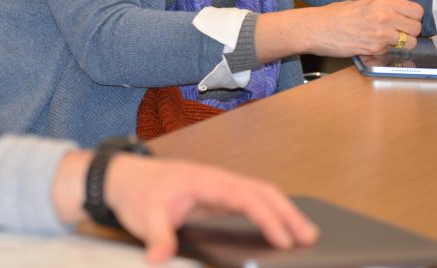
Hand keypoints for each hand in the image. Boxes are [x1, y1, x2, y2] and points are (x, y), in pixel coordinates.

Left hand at [104, 154, 318, 262]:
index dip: (267, 219)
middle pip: (263, 191)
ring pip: (261, 193)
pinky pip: (251, 200)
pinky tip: (282, 229)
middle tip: (311, 238)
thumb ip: (158, 238)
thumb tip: (159, 260)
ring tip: (307, 236)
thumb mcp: (144, 218)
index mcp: (205, 181)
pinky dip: (271, 211)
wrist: (125, 177)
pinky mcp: (218, 195)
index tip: (284, 241)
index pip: (245, 197)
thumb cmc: (138, 193)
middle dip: (289, 213)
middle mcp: (218, 179)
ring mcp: (220, 186)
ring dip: (284, 211)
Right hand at [259, 0, 424, 58]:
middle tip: (397, 34)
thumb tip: (399, 16)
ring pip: (409, 43)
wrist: (316, 28)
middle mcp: (385, 15)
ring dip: (399, 45)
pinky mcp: (374, 48)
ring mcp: (381, 33)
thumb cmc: (334, 16)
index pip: (417, 10)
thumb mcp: (361, 4)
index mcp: (383, 1)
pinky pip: (390, 52)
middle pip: (416, 27)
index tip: (407, 22)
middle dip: (409, 33)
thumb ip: (382, 9)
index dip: (413, 18)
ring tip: (384, 41)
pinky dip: (383, 52)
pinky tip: (370, 45)